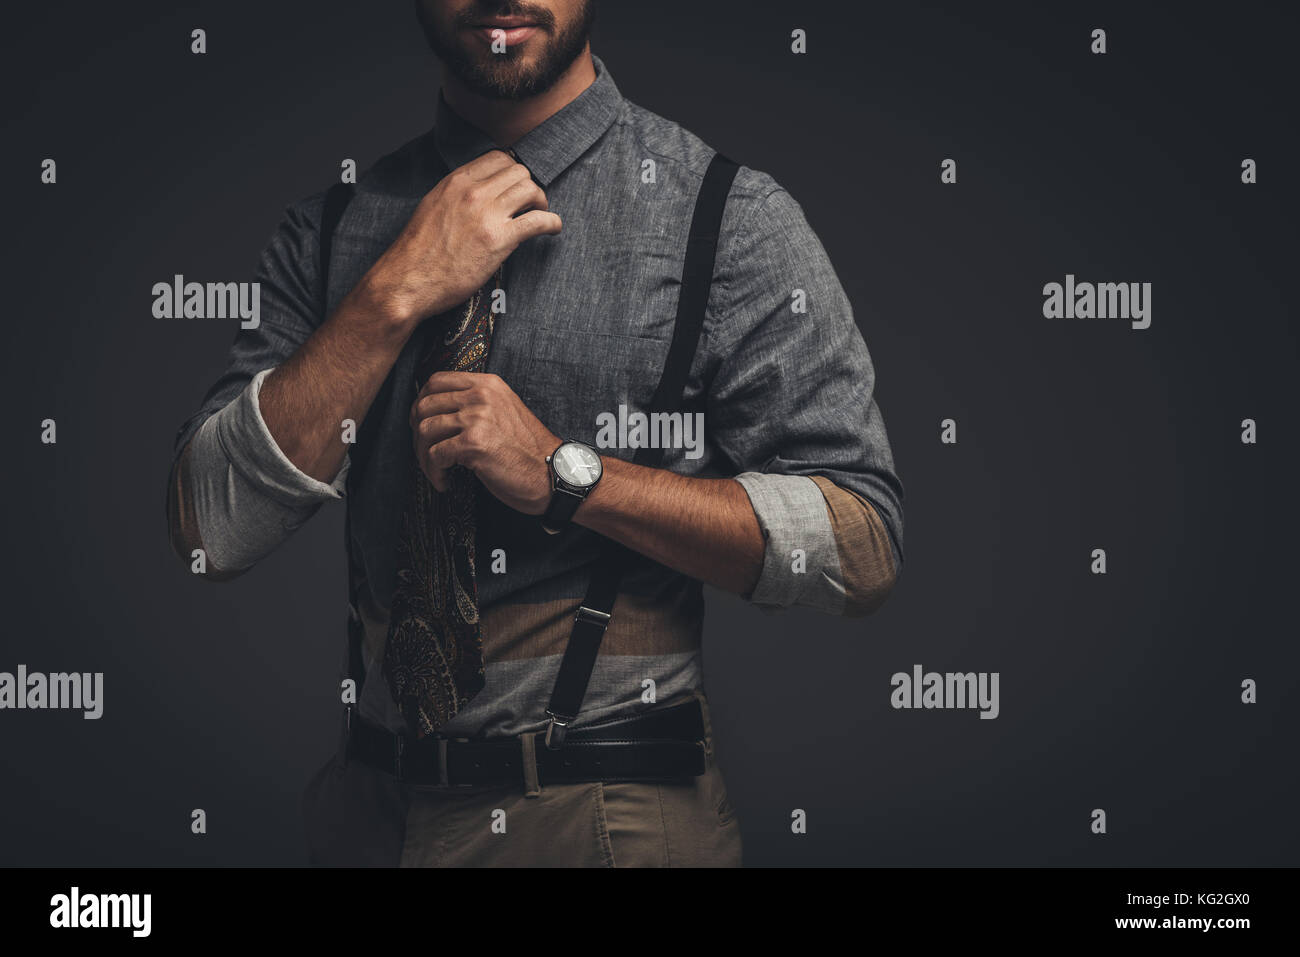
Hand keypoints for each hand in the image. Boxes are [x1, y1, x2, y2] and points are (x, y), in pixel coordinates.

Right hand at [354, 150, 561, 327]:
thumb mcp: (432, 207)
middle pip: (519, 172)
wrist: (408, 279)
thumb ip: (457, 195)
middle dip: (529, 186)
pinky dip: (552, 223)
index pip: (498, 158)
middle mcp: (472, 192)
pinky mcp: (499, 240)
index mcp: (455, 181)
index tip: (516, 186)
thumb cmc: (418, 251)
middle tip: (530, 204)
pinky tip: (553, 230)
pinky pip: (539, 221)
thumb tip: (479, 193)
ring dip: (541, 203)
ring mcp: (487, 214)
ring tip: (539, 216)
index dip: (513, 172)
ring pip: (531, 190)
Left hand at [411, 371, 560, 514]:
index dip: (421, 404)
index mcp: (487, 384)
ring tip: (437, 471)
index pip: (436, 381)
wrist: (552, 474)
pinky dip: (434, 472)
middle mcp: (481, 395)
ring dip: (423, 457)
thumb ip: (475, 403)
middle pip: (424, 405)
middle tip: (426, 453)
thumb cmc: (527, 450)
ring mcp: (477, 417)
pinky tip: (446, 482)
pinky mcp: (474, 443)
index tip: (421, 424)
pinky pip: (435, 455)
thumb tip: (434, 410)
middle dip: (417, 434)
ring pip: (426, 430)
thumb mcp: (503, 411)